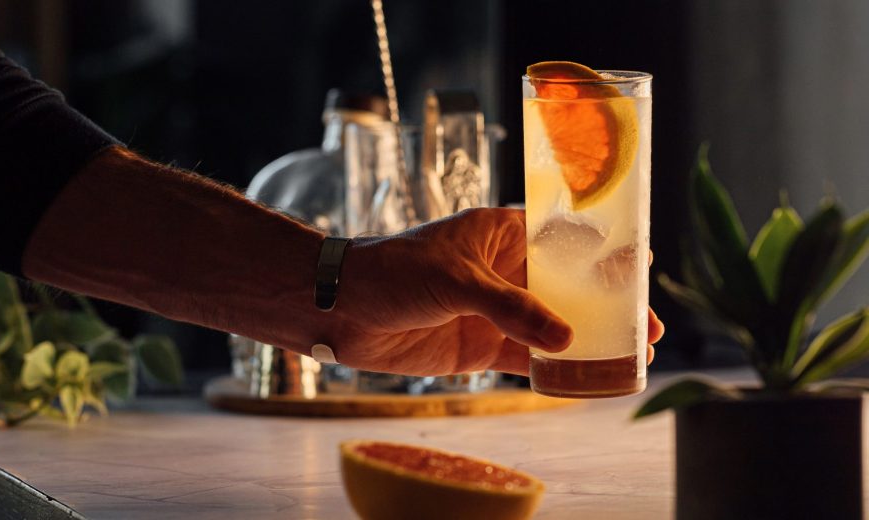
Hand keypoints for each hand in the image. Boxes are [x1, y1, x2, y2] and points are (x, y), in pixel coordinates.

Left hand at [328, 208, 663, 375]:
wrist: (342, 308)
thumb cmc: (392, 270)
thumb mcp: (455, 278)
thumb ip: (508, 306)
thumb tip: (564, 338)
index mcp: (503, 234)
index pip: (565, 239)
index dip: (606, 254)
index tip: (642, 271)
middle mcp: (505, 271)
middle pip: (570, 288)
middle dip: (609, 308)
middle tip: (649, 330)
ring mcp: (494, 310)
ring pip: (554, 326)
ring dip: (589, 342)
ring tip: (632, 357)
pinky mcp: (478, 345)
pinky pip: (526, 357)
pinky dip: (554, 369)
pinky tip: (583, 379)